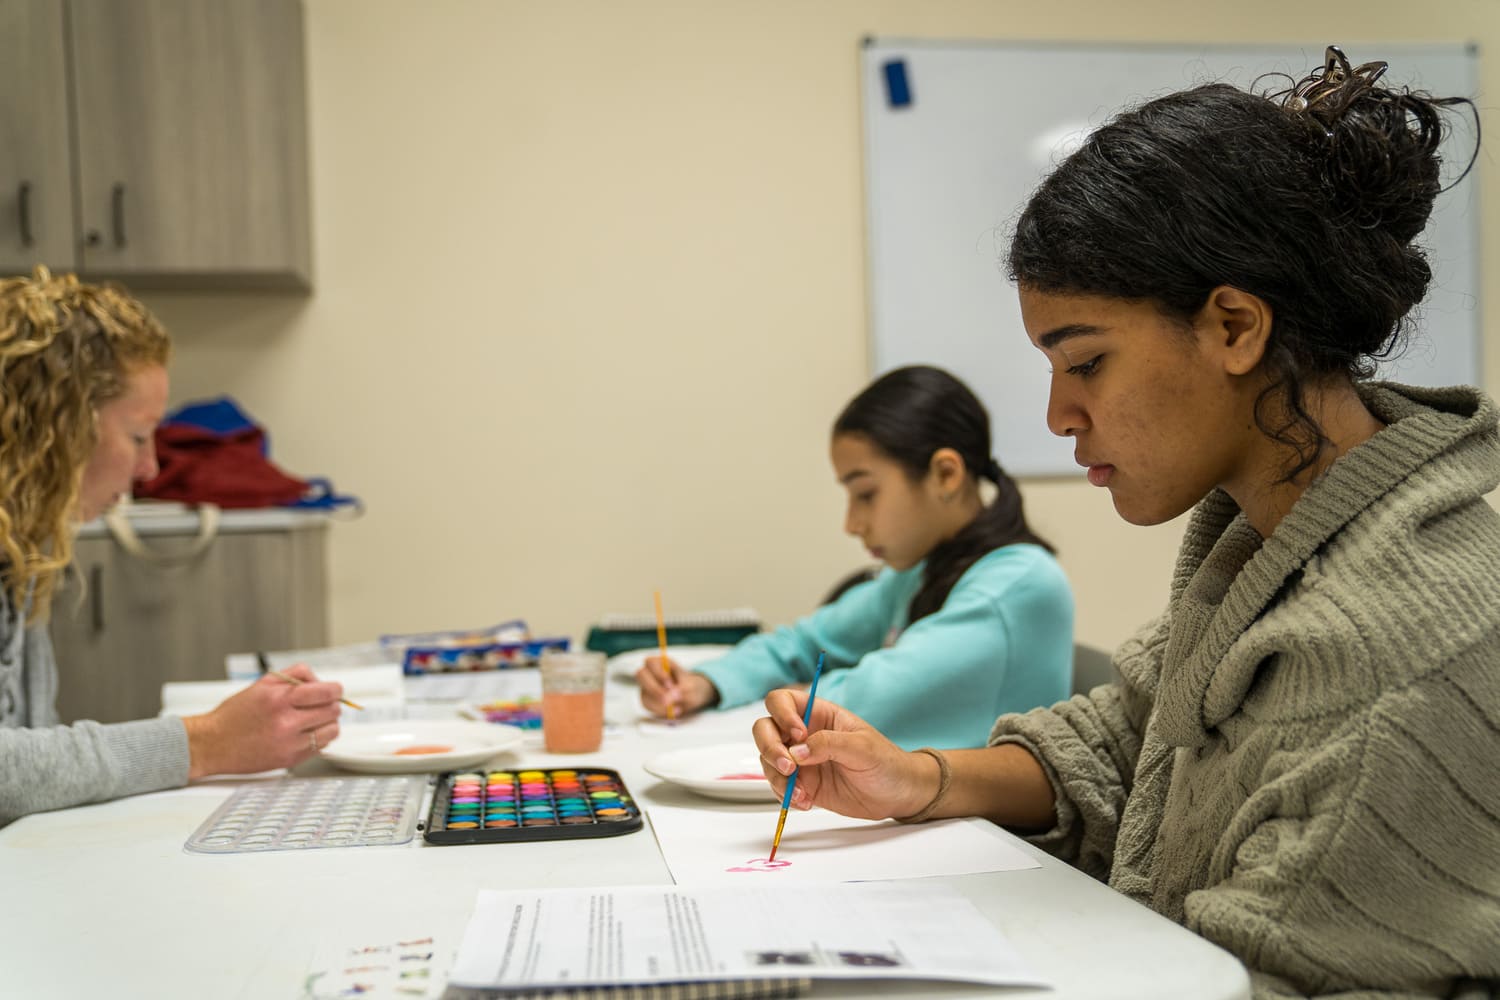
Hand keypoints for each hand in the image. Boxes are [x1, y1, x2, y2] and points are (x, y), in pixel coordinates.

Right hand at [182, 663, 344, 777]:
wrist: (212, 744)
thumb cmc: (235, 714)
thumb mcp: (263, 684)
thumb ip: (295, 675)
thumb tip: (320, 680)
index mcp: (279, 700)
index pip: (326, 692)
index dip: (335, 690)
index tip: (334, 690)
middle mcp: (286, 723)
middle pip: (333, 711)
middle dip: (331, 705)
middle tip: (320, 705)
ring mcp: (290, 744)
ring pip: (332, 731)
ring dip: (327, 723)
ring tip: (313, 720)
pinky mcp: (290, 760)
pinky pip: (320, 747)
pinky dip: (318, 739)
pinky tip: (304, 733)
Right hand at [635, 656, 718, 717]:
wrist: (690, 696)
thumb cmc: (690, 686)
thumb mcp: (691, 686)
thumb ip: (680, 690)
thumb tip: (667, 699)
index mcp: (659, 662)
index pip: (651, 663)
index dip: (659, 674)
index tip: (671, 685)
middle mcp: (649, 672)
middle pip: (641, 675)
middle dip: (654, 689)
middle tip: (668, 701)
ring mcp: (645, 686)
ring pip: (643, 694)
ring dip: (659, 704)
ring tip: (678, 707)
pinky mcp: (646, 699)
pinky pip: (647, 705)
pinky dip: (660, 710)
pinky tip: (674, 710)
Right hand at [751, 688, 939, 820]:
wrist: (898, 795)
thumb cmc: (886, 762)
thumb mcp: (862, 748)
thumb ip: (829, 744)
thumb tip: (797, 750)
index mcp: (819, 714)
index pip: (783, 701)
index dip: (782, 714)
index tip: (798, 734)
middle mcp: (804, 735)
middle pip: (765, 729)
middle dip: (769, 747)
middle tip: (789, 767)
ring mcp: (801, 760)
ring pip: (768, 760)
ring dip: (777, 777)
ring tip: (802, 793)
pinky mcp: (802, 784)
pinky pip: (779, 787)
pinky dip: (784, 795)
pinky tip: (805, 802)